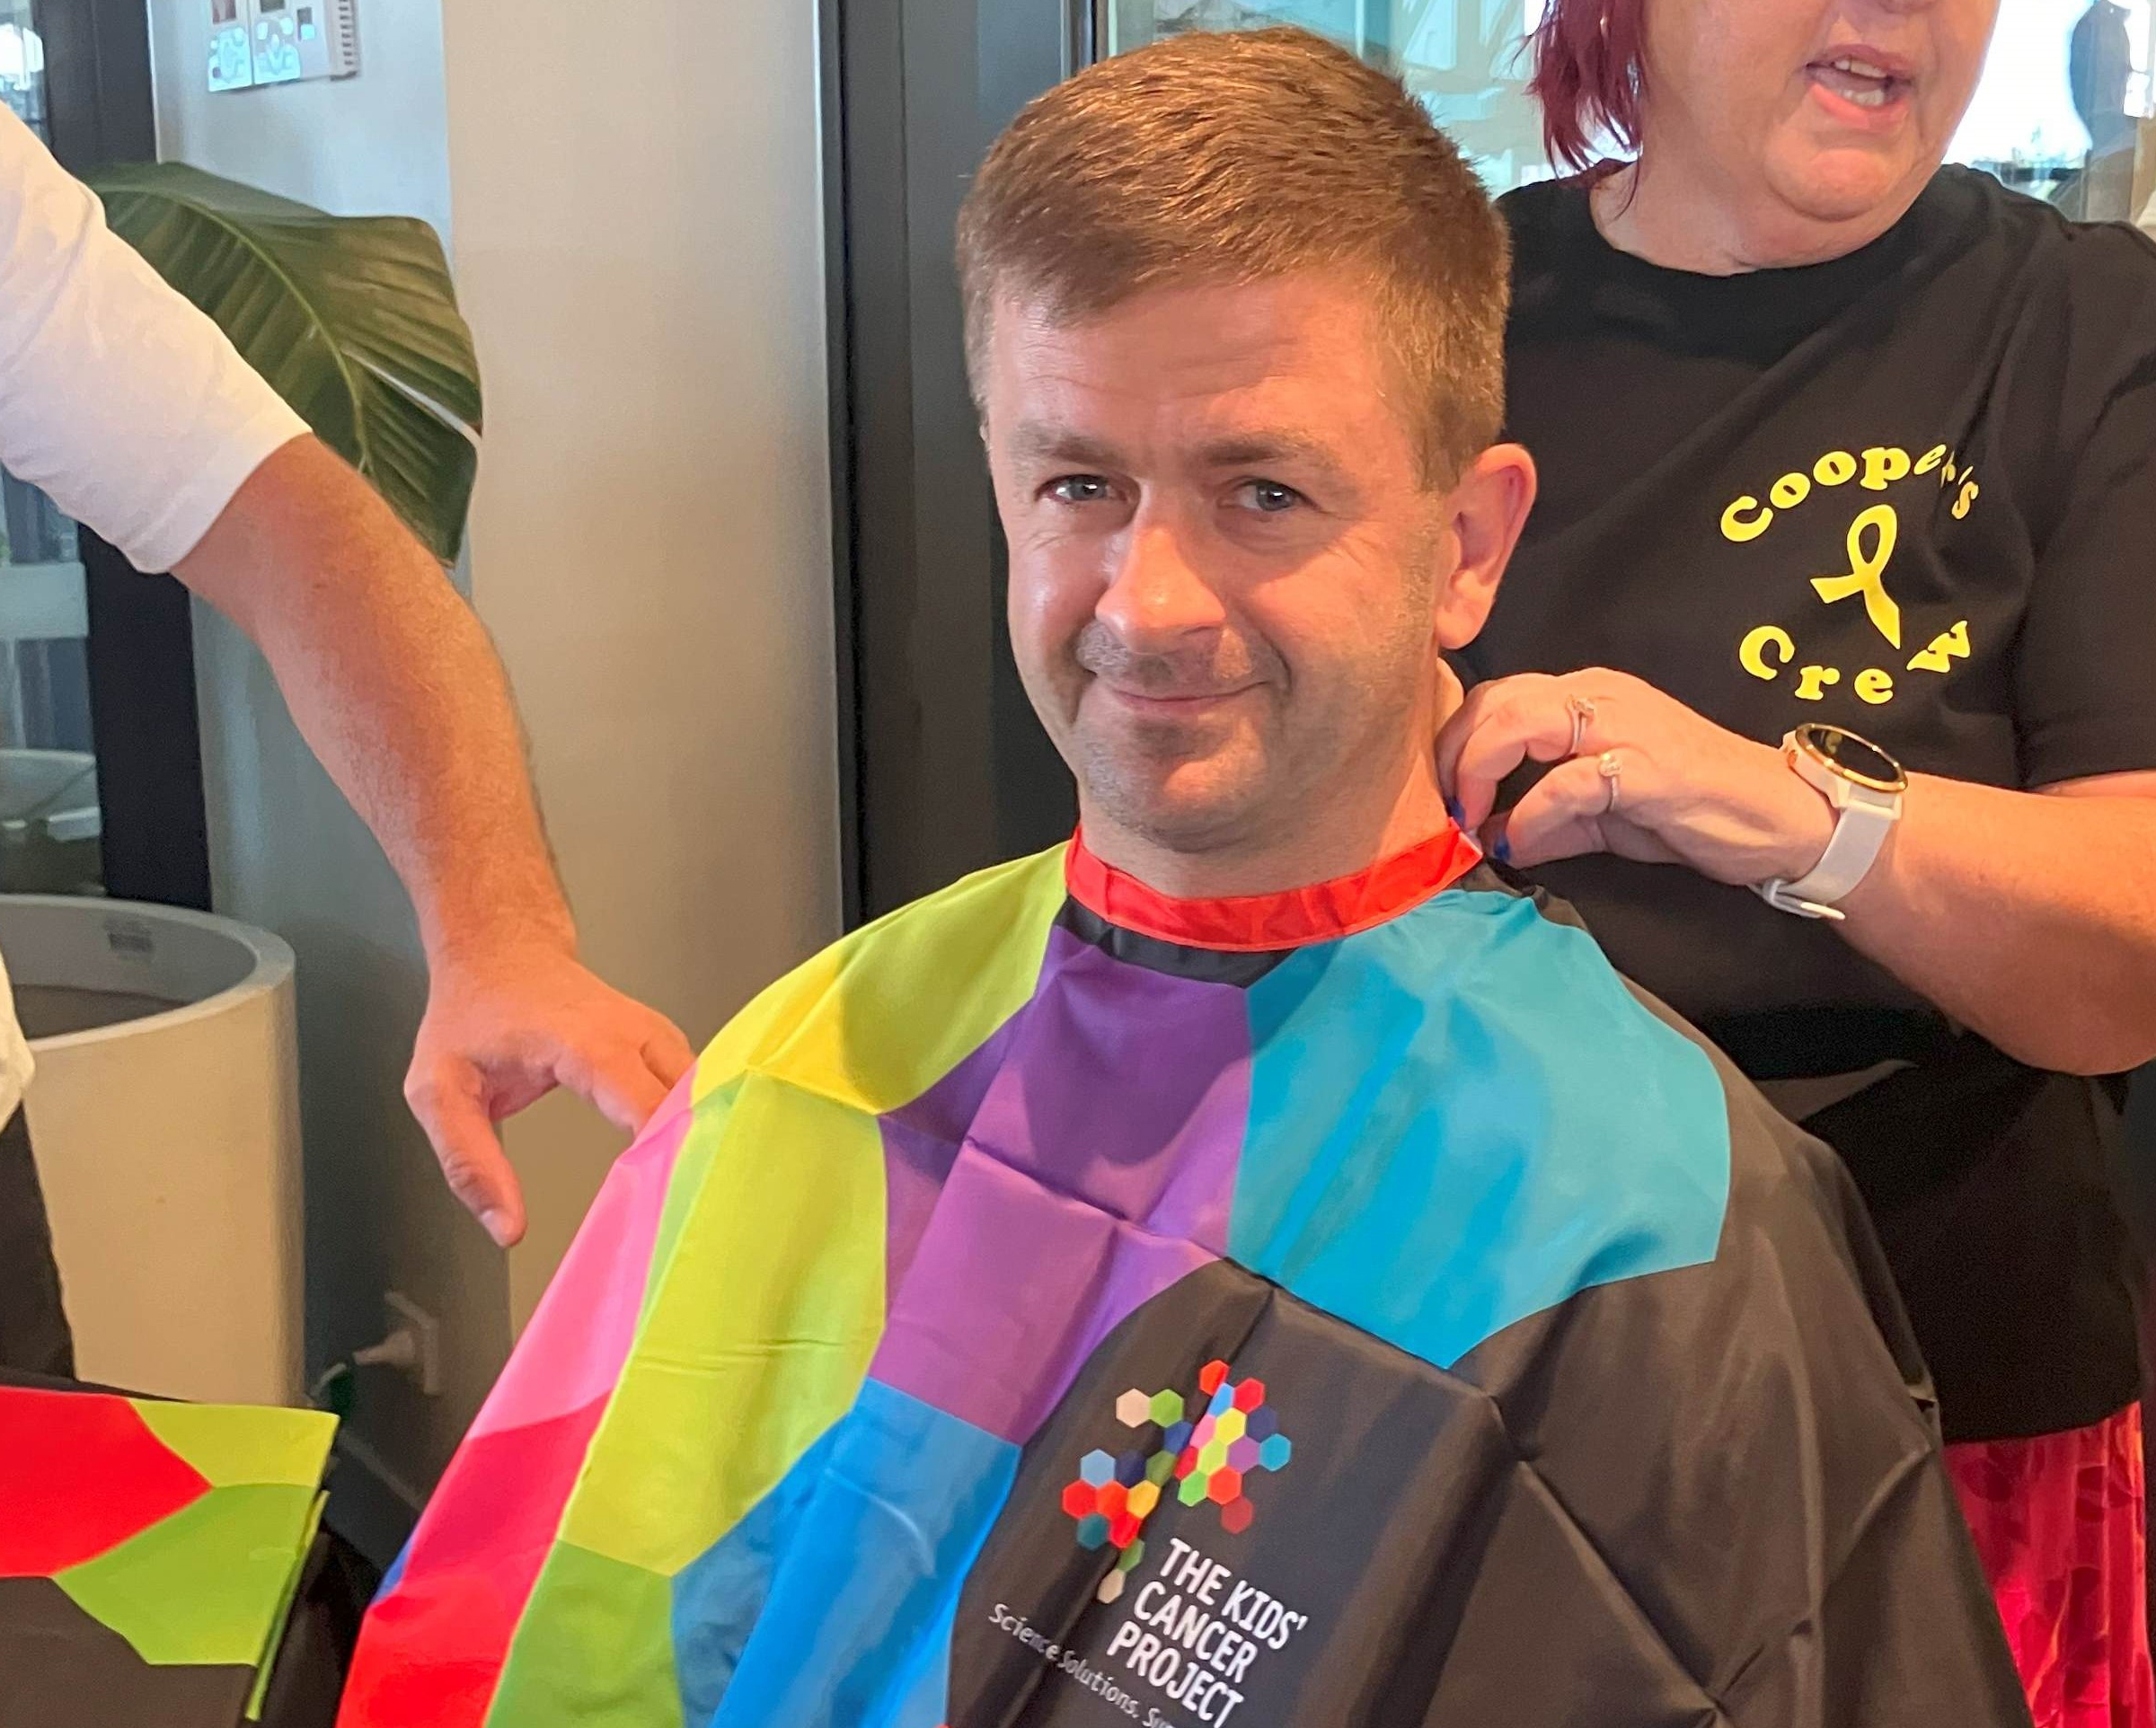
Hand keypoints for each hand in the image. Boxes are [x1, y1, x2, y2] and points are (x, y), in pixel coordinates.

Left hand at [403, 940, 696, 1245]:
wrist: (499, 950)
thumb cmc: (471, 1016)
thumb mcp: (437, 1091)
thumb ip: (469, 1162)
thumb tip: (509, 1229)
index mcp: (585, 1044)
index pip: (647, 1107)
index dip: (661, 1160)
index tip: (659, 1210)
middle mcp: (634, 1033)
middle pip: (693, 1104)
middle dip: (691, 1160)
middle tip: (679, 1219)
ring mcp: (656, 1033)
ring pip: (706, 1095)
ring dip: (700, 1143)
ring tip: (686, 1199)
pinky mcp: (664, 1042)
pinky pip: (698, 1087)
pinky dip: (696, 1125)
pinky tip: (684, 1162)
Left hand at [1435, 669, 1834, 884]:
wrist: (1778, 818)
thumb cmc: (1693, 809)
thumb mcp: (1604, 817)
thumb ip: (1546, 821)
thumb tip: (1491, 838)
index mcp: (1587, 695)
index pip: (1498, 696)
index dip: (1457, 741)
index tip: (1442, 795)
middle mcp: (1601, 695)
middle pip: (1495, 702)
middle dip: (1453, 755)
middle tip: (1444, 810)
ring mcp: (1626, 726)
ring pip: (1521, 723)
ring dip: (1479, 773)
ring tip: (1470, 820)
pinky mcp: (1649, 768)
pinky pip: (1569, 782)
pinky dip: (1532, 815)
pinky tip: (1521, 845)